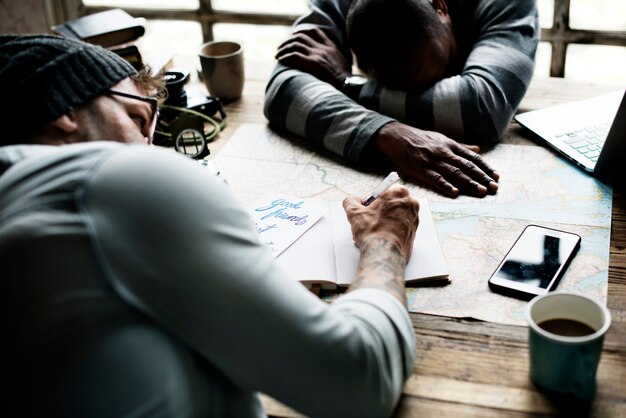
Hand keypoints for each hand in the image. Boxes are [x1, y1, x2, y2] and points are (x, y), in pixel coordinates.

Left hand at [275, 27, 350, 89]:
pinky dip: (285, 57)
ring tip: (278, 55)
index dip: (303, 32)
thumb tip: (329, 65)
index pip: (316, 32)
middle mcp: (323, 48)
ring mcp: (317, 55)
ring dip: (284, 49)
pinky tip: (281, 60)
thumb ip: (334, 61)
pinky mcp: (312, 63)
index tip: (295, 35)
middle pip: (301, 37)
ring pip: (295, 45)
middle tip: (281, 48)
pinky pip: (294, 56)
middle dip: (289, 41)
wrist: (349, 85)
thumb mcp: (342, 66)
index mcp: (331, 47)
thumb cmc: (346, 81)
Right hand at [343, 185, 419, 261]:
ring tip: (372, 231)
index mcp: (399, 192)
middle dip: (378, 211)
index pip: (382, 191)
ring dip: (384, 221)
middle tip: (368, 220)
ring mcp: (415, 218)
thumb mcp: (353, 212)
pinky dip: (391, 230)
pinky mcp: (414, 232)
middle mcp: (411, 203)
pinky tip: (380, 237)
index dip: (371, 201)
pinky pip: (399, 227)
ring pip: (395, 216)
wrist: (384, 253)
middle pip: (390, 203)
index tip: (366, 208)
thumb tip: (353, 201)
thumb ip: (351, 201)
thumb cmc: (372, 231)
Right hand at [373, 122, 498, 197]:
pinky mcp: (420, 169)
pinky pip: (435, 178)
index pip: (472, 158)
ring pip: (454, 173)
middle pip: (467, 166)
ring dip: (469, 183)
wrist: (397, 136)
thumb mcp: (442, 139)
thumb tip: (478, 150)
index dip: (486, 168)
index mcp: (451, 145)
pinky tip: (455, 192)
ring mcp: (432, 161)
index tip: (496, 177)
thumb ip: (460, 146)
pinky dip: (445, 185)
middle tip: (494, 188)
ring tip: (481, 192)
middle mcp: (444, 152)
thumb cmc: (420, 139)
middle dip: (482, 177)